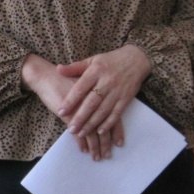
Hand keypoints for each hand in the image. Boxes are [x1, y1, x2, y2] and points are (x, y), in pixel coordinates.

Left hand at [55, 45, 152, 159]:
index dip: (71, 100)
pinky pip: (117, 113)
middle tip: (71, 129)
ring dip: (92, 123)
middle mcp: (106, 82)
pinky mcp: (126, 98)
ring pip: (103, 110)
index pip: (81, 88)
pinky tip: (100, 131)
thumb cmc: (109, 61)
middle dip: (81, 117)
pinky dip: (109, 123)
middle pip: (92, 102)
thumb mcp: (92, 60)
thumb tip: (58, 69)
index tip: (61, 111)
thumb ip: (75, 67)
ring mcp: (117, 91)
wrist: (136, 60)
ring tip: (81, 133)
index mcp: (95, 71)